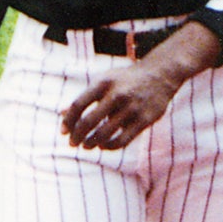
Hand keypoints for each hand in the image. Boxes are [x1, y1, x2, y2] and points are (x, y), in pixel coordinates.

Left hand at [60, 61, 181, 149]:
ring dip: (91, 143)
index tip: (64, 132)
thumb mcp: (104, 81)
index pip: (78, 105)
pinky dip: (109, 147)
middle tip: (73, 143)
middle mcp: (117, 94)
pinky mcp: (144, 120)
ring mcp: (132, 108)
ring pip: (104, 134)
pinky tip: (103, 145)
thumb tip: (61, 115)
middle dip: (76, 136)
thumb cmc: (125, 80)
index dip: (68, 121)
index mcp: (104, 82)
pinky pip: (121, 141)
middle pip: (88, 122)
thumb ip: (85, 97)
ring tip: (87, 145)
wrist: (160, 74)